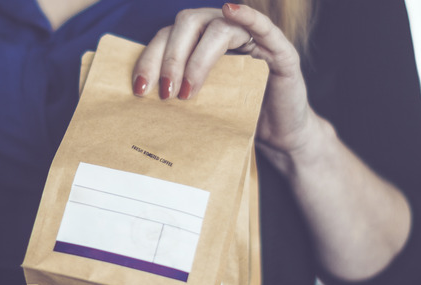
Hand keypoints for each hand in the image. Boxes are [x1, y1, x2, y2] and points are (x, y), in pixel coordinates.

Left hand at [132, 3, 321, 169]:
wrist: (278, 136)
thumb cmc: (235, 120)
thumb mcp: (197, 105)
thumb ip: (175, 93)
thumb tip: (140, 99)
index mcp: (199, 42)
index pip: (167, 37)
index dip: (150, 58)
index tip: (139, 88)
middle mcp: (223, 32)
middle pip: (188, 24)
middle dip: (169, 58)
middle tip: (163, 92)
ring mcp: (252, 39)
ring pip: (218, 28)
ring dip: (197, 58)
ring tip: (187, 92)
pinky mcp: (280, 51)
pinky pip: (264, 27)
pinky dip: (248, 16)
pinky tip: (231, 11)